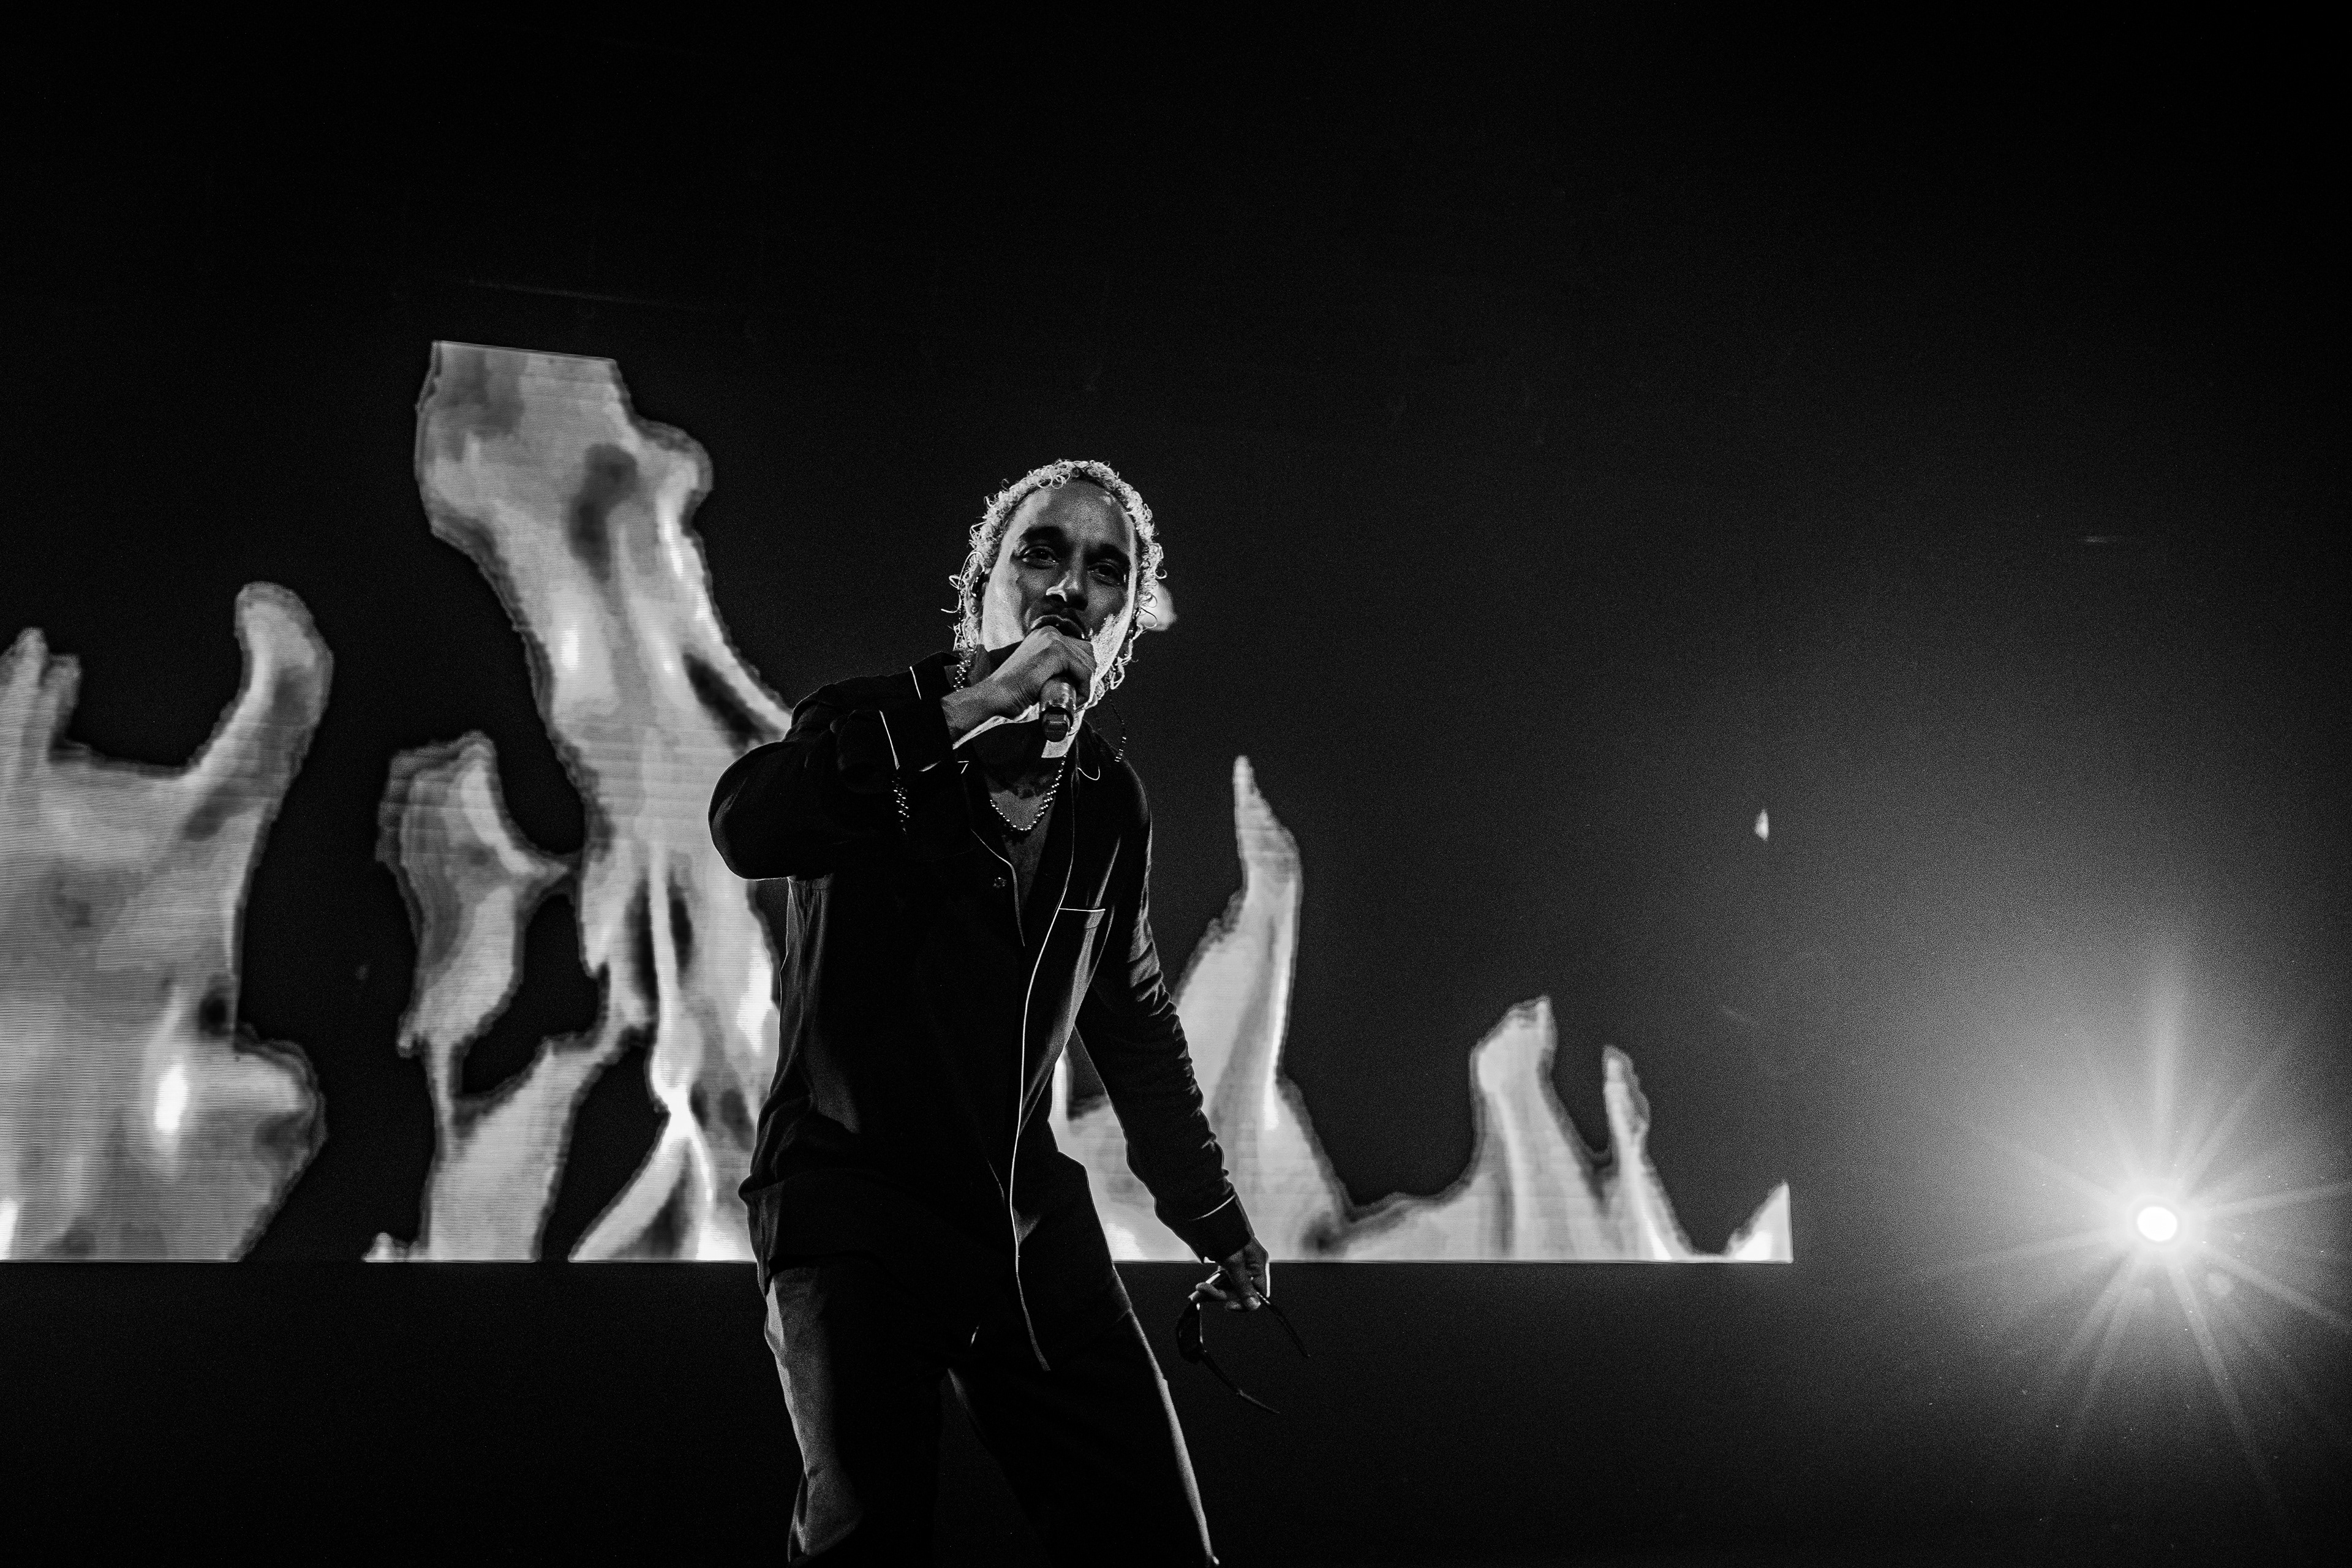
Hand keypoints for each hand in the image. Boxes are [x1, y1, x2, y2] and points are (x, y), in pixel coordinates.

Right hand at [951, 624, 1095, 734]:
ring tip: (1073, 703)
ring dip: (1087, 687)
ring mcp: (1052, 639)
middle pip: (1089, 655)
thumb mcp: (1044, 681)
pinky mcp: (1055, 651)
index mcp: (1046, 637)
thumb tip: (1094, 691)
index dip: (1085, 675)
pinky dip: (1085, 690)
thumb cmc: (1016, 697)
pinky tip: (1074, 702)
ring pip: (1089, 664)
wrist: (995, 699)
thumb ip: (1062, 677)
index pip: (1082, 651)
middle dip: (1088, 680)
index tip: (1077, 696)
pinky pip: (1085, 672)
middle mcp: (1050, 633)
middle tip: (1077, 701)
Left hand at [1190, 1237, 1269, 1311]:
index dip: (1244, 1302)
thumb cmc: (1224, 1231)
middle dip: (1221, 1294)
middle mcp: (1250, 1264)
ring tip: (1198, 1290)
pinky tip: (1202, 1287)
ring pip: (1228, 1286)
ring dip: (1213, 1291)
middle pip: (1240, 1291)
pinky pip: (1221, 1279)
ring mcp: (1237, 1263)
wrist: (1205, 1211)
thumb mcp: (1234, 1262)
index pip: (1259, 1293)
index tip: (1227, 1305)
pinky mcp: (1226, 1261)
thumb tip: (1254, 1305)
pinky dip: (1211, 1284)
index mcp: (1258, 1263)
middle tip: (1203, 1292)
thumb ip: (1243, 1285)